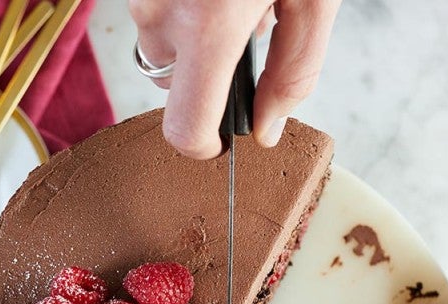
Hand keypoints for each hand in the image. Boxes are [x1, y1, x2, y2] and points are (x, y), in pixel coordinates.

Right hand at [129, 0, 340, 158]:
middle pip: (172, 85)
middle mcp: (161, 12)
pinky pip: (153, 12)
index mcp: (208, 24)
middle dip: (204, 70)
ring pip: (160, 47)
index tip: (220, 142)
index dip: (204, 147)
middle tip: (243, 29)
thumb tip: (268, 129)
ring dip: (191, 35)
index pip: (186, 127)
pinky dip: (179, 6)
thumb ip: (294, 70)